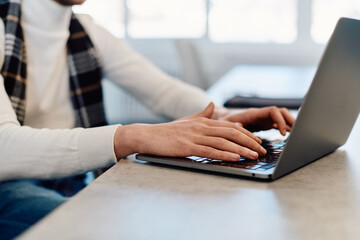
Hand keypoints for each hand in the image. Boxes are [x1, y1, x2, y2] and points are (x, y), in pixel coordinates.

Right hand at [114, 103, 266, 161]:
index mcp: (203, 121)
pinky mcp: (187, 147)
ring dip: (241, 149)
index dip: (246, 134)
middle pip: (231, 133)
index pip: (230, 126)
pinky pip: (209, 150)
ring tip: (254, 156)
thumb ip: (202, 114)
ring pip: (223, 142)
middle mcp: (202, 127)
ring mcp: (195, 136)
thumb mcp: (187, 120)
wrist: (147, 135)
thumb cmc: (167, 131)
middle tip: (262, 150)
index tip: (257, 141)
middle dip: (249, 142)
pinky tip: (235, 158)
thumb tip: (212, 105)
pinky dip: (224, 154)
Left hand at [213, 106, 294, 135]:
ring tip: (298, 134)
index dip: (280, 120)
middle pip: (281, 112)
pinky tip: (290, 135)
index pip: (273, 111)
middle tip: (299, 131)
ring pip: (281, 117)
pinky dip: (285, 128)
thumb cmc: (223, 120)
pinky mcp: (264, 124)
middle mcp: (261, 114)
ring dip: (290, 123)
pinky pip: (278, 124)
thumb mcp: (226, 123)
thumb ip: (233, 124)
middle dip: (291, 120)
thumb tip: (239, 125)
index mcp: (254, 113)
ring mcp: (264, 118)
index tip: (283, 133)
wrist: (223, 117)